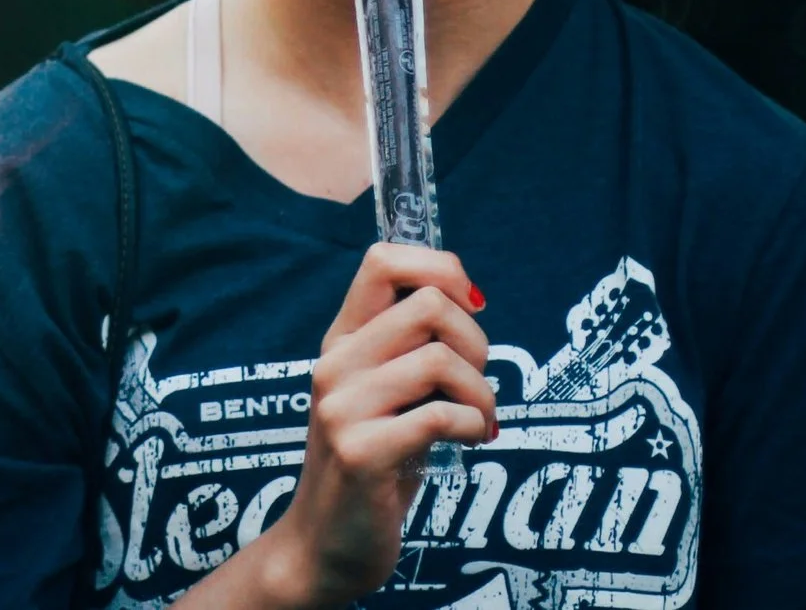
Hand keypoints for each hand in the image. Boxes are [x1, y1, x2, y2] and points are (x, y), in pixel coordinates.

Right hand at [247, 245, 493, 608]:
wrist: (323, 544)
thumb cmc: (371, 464)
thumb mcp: (381, 394)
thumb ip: (407, 349)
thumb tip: (465, 298)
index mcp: (341, 340)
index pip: (381, 261)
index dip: (440, 267)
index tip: (471, 304)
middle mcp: (335, 364)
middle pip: (427, 304)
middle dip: (476, 339)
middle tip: (477, 381)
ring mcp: (343, 408)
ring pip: (440, 359)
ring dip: (482, 392)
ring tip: (479, 418)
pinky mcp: (362, 453)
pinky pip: (440, 416)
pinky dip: (473, 426)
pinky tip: (471, 440)